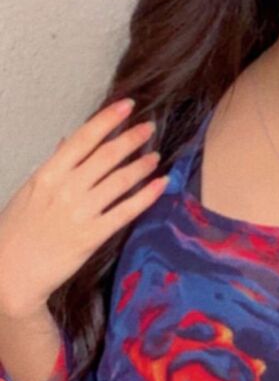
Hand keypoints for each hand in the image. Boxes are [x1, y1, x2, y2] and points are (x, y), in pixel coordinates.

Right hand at [0, 100, 166, 319]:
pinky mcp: (93, 235)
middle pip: (107, 155)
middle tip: (149, 127)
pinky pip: (127, 210)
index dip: (108, 118)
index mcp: (47, 175)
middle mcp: (66, 189)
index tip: (127, 105)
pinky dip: (148, 195)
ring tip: (155, 156)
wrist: (8, 275)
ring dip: (143, 164)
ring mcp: (81, 212)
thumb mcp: (30, 191)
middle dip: (132, 138)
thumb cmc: (16, 232)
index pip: (83, 138)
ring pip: (121, 180)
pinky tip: (161, 184)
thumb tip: (69, 140)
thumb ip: (54, 165)